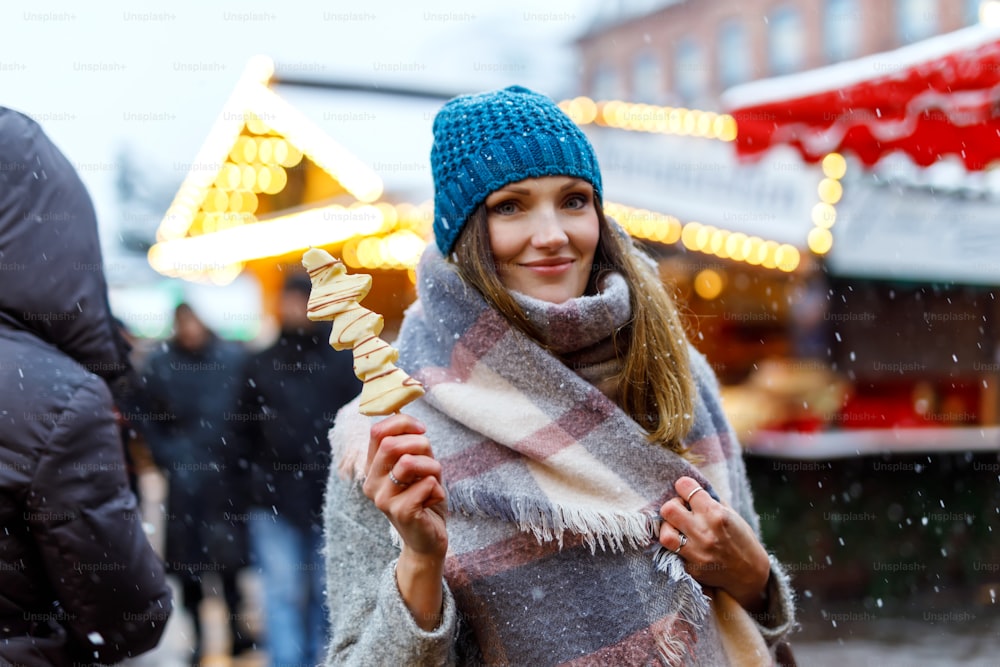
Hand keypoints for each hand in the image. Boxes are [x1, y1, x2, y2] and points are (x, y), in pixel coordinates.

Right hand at [363, 413, 446, 629]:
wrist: (428, 539)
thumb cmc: (424, 497)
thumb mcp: (418, 465)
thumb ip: (411, 444)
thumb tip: (408, 418)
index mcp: (372, 468)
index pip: (377, 431)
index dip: (403, 423)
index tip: (422, 431)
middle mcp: (371, 483)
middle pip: (390, 444)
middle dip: (420, 444)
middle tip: (431, 458)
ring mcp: (382, 499)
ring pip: (410, 462)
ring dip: (432, 467)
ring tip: (433, 482)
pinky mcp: (400, 512)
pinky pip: (427, 484)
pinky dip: (438, 489)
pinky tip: (432, 501)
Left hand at [659, 476, 769, 611]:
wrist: (750, 574)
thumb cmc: (742, 540)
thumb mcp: (732, 514)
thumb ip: (710, 501)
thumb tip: (690, 489)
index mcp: (716, 513)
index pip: (685, 487)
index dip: (683, 486)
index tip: (685, 490)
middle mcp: (704, 532)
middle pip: (668, 509)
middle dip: (672, 506)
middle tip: (681, 510)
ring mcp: (696, 552)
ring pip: (665, 534)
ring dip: (669, 528)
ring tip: (678, 529)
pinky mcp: (691, 568)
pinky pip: (673, 553)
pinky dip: (677, 547)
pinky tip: (686, 545)